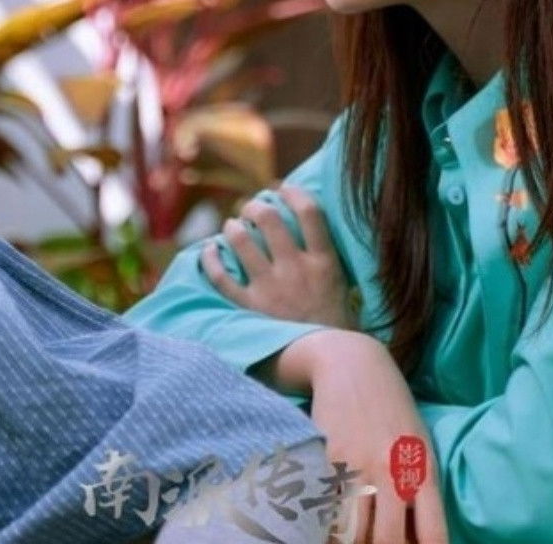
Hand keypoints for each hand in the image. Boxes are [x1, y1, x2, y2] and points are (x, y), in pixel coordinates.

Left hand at [201, 184, 356, 329]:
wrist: (330, 362)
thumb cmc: (339, 328)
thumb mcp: (343, 287)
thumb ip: (326, 262)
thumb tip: (312, 235)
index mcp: (324, 262)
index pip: (309, 212)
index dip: (293, 193)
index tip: (284, 189)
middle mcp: (296, 269)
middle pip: (268, 219)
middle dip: (254, 206)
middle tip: (251, 209)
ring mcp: (271, 288)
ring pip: (241, 241)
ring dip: (233, 227)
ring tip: (232, 226)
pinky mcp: (251, 307)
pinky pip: (221, 277)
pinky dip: (211, 259)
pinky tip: (209, 250)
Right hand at [284, 331, 447, 543]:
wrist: (354, 365)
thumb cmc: (393, 411)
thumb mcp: (419, 445)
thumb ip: (420, 489)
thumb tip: (416, 537)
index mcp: (423, 470)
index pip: (432, 534)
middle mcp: (393, 470)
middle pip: (387, 541)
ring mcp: (358, 465)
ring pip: (351, 532)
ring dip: (349, 541)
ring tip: (351, 536)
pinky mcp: (327, 458)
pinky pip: (325, 508)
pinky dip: (325, 523)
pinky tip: (328, 521)